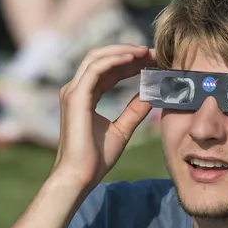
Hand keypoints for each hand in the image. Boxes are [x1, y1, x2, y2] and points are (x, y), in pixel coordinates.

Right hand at [52, 44, 154, 191]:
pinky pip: (95, 69)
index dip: (130, 63)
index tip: (153, 62)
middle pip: (102, 58)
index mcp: (85, 96)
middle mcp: (76, 90)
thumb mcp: (122, 130)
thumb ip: (134, 111)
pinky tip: (133, 60)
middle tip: (153, 53)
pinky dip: (114, 60)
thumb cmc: (95, 158)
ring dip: (123, 52)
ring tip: (146, 52)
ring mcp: (73, 92)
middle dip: (128, 52)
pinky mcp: (75, 97)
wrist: (79, 176)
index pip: (108, 70)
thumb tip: (151, 96)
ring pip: (97, 57)